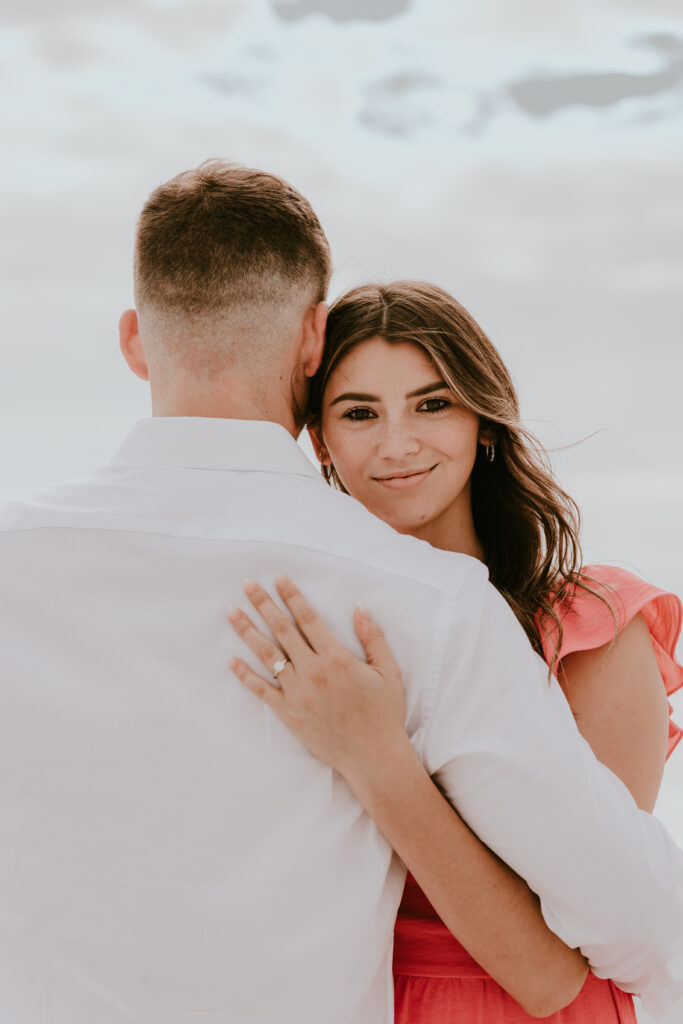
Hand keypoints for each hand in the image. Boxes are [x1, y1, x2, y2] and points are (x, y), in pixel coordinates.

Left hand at [227, 576, 408, 780]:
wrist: (373, 757)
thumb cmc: (384, 713)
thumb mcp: (389, 672)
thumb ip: (373, 638)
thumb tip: (360, 608)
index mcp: (336, 657)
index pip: (307, 618)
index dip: (291, 595)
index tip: (277, 577)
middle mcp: (312, 670)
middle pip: (282, 629)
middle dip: (263, 604)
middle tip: (246, 584)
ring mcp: (297, 692)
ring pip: (267, 654)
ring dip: (247, 630)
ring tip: (231, 611)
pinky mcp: (289, 713)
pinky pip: (261, 690)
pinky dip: (244, 674)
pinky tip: (230, 659)